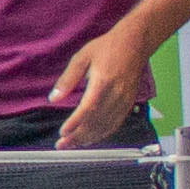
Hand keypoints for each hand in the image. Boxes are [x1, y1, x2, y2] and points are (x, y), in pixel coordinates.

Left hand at [51, 20, 158, 147]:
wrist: (136, 43)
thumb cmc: (108, 47)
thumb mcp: (82, 57)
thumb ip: (68, 79)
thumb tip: (54, 98)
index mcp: (103, 82)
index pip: (88, 109)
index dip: (75, 123)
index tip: (63, 132)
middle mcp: (116, 94)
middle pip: (96, 122)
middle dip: (78, 136)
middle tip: (62, 145)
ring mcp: (124, 100)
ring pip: (106, 126)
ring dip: (88, 138)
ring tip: (72, 145)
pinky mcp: (129, 103)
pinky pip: (116, 123)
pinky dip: (103, 134)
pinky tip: (91, 138)